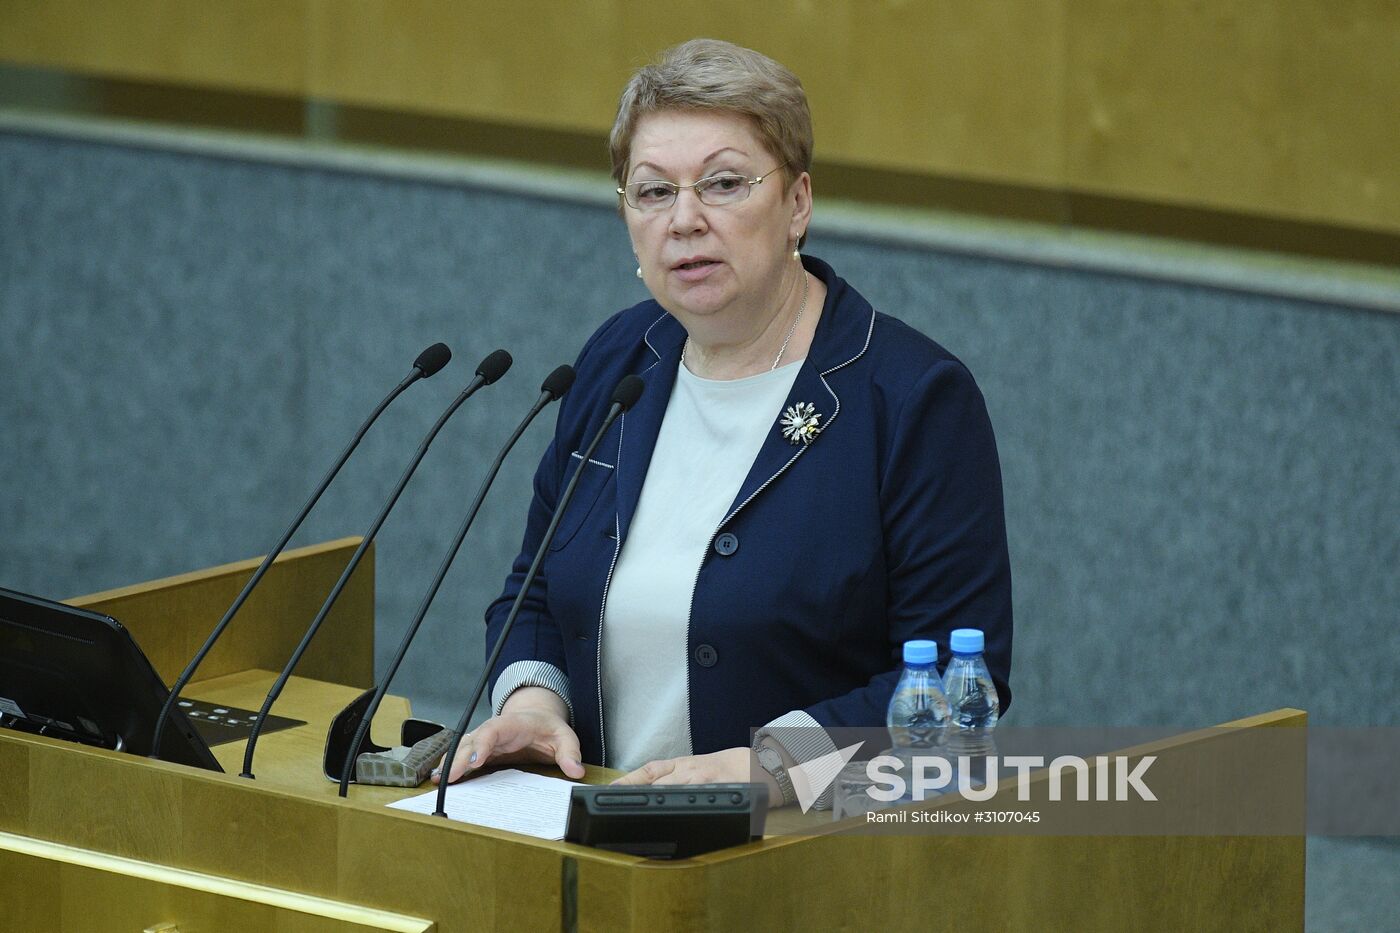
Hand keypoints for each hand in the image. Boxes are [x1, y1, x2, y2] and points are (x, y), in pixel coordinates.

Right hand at [432, 687, 584, 783]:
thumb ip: (570, 753)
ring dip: (449, 764)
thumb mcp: (564, 737)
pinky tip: (441, 781)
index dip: (482, 746)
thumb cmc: (548, 727)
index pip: (492, 731)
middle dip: (459, 759)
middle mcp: (492, 731)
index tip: (476, 763)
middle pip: (471, 742)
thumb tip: (576, 770)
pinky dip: (451, 767)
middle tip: (449, 778)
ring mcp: (483, 741)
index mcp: (511, 724)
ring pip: (462, 749)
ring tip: (438, 781)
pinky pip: (463, 758)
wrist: (537, 718)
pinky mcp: (480, 752)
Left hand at [611, 747, 781, 807]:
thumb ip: (674, 777)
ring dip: (652, 802)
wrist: (757, 764)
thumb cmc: (725, 768)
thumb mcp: (695, 767)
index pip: (649, 770)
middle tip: (614, 807)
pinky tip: (671, 820)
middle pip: (655, 782)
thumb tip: (646, 790)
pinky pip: (695, 800)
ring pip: (670, 791)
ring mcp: (702, 780)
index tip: (609, 789)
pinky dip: (681, 809)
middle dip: (635, 793)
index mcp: (682, 764)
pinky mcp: (716, 789)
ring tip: (632, 815)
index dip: (628, 779)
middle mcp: (688, 770)